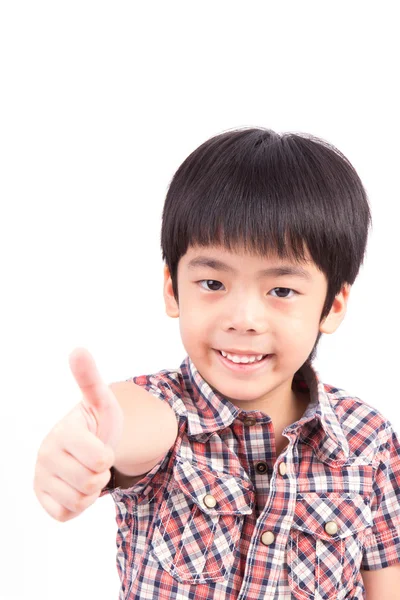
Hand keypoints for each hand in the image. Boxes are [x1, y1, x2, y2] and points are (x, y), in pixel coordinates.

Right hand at [33, 347, 123, 521]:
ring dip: (91, 490)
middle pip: (91, 483)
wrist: (88, 444)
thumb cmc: (97, 423)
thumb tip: (78, 349)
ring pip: (80, 501)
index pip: (100, 460)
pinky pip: (67, 514)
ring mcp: (40, 477)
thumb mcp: (102, 401)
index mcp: (63, 432)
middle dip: (100, 473)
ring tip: (85, 471)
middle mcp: (45, 453)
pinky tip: (74, 485)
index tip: (100, 444)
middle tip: (94, 459)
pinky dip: (78, 505)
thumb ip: (90, 379)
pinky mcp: (41, 497)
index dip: (108, 456)